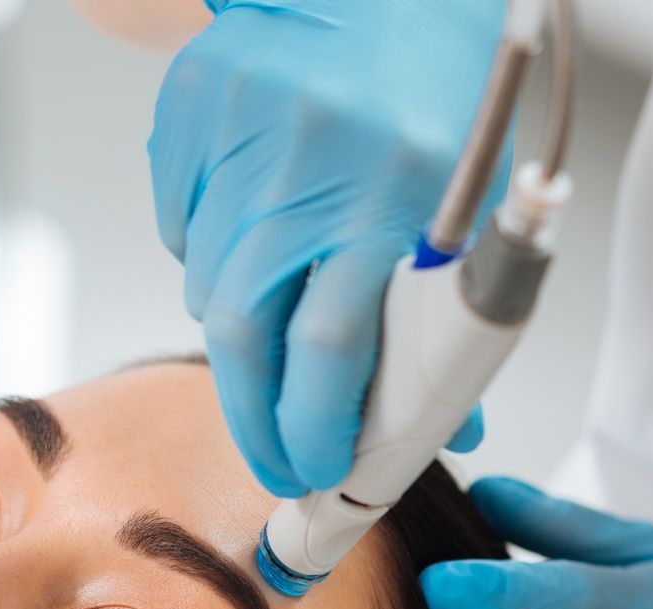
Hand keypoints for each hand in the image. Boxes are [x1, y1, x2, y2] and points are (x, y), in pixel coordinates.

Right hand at [148, 0, 502, 496]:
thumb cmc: (440, 91)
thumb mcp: (471, 202)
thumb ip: (453, 315)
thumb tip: (450, 428)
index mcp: (391, 195)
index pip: (330, 352)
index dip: (314, 430)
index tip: (316, 473)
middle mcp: (306, 167)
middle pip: (245, 336)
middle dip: (256, 418)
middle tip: (276, 458)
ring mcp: (237, 136)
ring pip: (208, 289)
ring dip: (243, 330)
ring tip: (284, 318)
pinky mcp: (190, 113)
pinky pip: (181, 229)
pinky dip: (211, 254)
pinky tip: (256, 226)